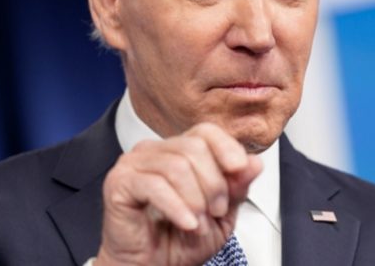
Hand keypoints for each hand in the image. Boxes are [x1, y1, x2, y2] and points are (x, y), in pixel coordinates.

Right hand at [94, 123, 262, 265]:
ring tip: (198, 223)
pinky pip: (154, 185)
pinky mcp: (119, 182)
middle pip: (195, 147)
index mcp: (178, 151)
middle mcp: (154, 151)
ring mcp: (134, 164)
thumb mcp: (221, 216)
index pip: (206, 132)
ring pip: (177, 166)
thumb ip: (236, 188)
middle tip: (215, 212)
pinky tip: (186, 223)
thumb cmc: (179, 241)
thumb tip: (255, 162)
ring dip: (196, 200)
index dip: (227, 148)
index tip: (239, 170)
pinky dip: (176, 207)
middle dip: (214, 184)